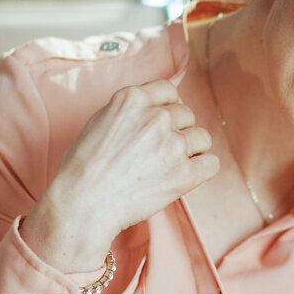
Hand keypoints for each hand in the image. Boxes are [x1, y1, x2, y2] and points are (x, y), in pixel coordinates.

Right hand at [21, 80, 217, 270]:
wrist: (82, 203)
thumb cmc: (83, 167)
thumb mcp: (100, 121)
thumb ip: (130, 110)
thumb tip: (154, 108)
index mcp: (133, 99)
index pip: (168, 91)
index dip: (168, 106)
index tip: (164, 121)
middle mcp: (156, 117)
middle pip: (187, 115)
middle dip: (178, 130)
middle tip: (160, 152)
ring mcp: (173, 145)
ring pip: (202, 138)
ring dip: (191, 150)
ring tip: (170, 166)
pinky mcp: (184, 174)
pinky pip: (211, 164)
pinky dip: (202, 170)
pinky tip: (186, 176)